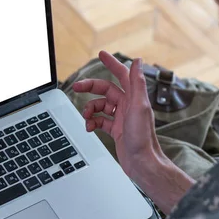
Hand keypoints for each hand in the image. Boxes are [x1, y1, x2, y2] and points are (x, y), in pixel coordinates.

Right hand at [72, 51, 194, 212]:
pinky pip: (100, 120)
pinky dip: (93, 122)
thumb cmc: (142, 138)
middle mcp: (129, 105)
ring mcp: (122, 118)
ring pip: (100, 106)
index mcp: (134, 97)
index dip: (112, 63)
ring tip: (86, 116)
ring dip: (90, 109)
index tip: (102, 54)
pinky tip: (90, 127)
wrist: (142, 163)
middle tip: (76, 87)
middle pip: (105, 90)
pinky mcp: (116, 130)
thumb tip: (138, 60)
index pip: (122, 74)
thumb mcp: (139, 107)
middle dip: (90, 88)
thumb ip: (138, 83)